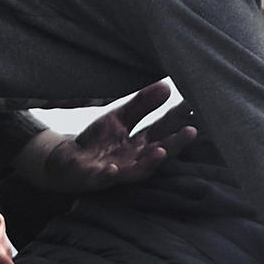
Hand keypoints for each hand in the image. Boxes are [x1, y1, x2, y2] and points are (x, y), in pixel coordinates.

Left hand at [18, 84, 187, 196]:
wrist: (66, 163)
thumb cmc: (98, 143)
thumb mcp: (119, 118)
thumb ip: (141, 104)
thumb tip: (166, 85)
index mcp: (141, 143)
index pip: (164, 128)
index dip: (179, 118)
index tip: (197, 105)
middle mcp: (133, 160)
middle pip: (158, 150)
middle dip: (176, 143)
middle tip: (193, 131)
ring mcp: (116, 171)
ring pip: (136, 170)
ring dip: (150, 162)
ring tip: (161, 152)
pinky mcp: (93, 177)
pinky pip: (101, 178)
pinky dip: (108, 175)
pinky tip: (113, 169)